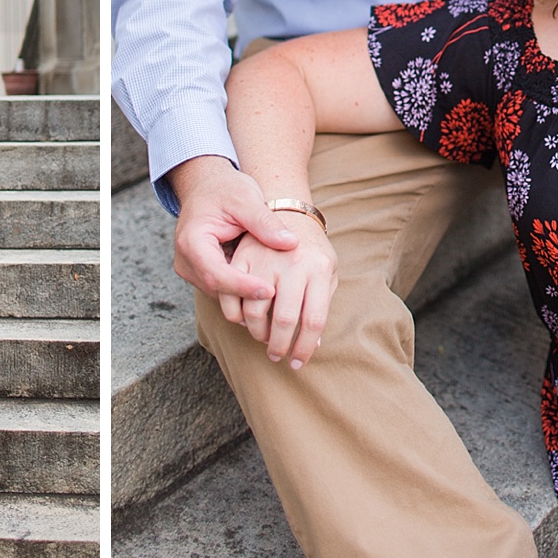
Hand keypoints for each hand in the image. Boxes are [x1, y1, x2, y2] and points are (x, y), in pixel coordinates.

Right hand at [168, 155, 297, 301]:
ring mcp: (191, 270)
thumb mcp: (246, 198)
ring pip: (221, 295)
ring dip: (246, 297)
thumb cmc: (223, 189)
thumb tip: (291, 243)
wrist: (205, 185)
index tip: (271, 290)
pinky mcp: (201, 274)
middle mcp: (186, 261)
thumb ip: (265, 222)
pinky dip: (243, 291)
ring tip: (277, 297)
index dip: (243, 286)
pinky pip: (223, 290)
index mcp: (191, 241)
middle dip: (248, 297)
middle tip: (281, 301)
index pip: (216, 274)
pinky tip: (267, 287)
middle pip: (218, 289)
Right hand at [225, 219, 336, 368]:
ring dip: (257, 332)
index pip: (314, 318)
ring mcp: (262, 259)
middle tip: (279, 357)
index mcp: (316, 265)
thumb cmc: (304, 236)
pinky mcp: (238, 256)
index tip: (301, 361)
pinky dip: (237, 312)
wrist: (272, 196)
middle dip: (281, 346)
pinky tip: (245, 319)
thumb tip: (314, 339)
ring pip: (254, 311)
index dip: (306, 345)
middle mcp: (290, 262)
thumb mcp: (324, 261)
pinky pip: (233, 295)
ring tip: (264, 339)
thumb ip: (320, 295)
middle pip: (285, 319)